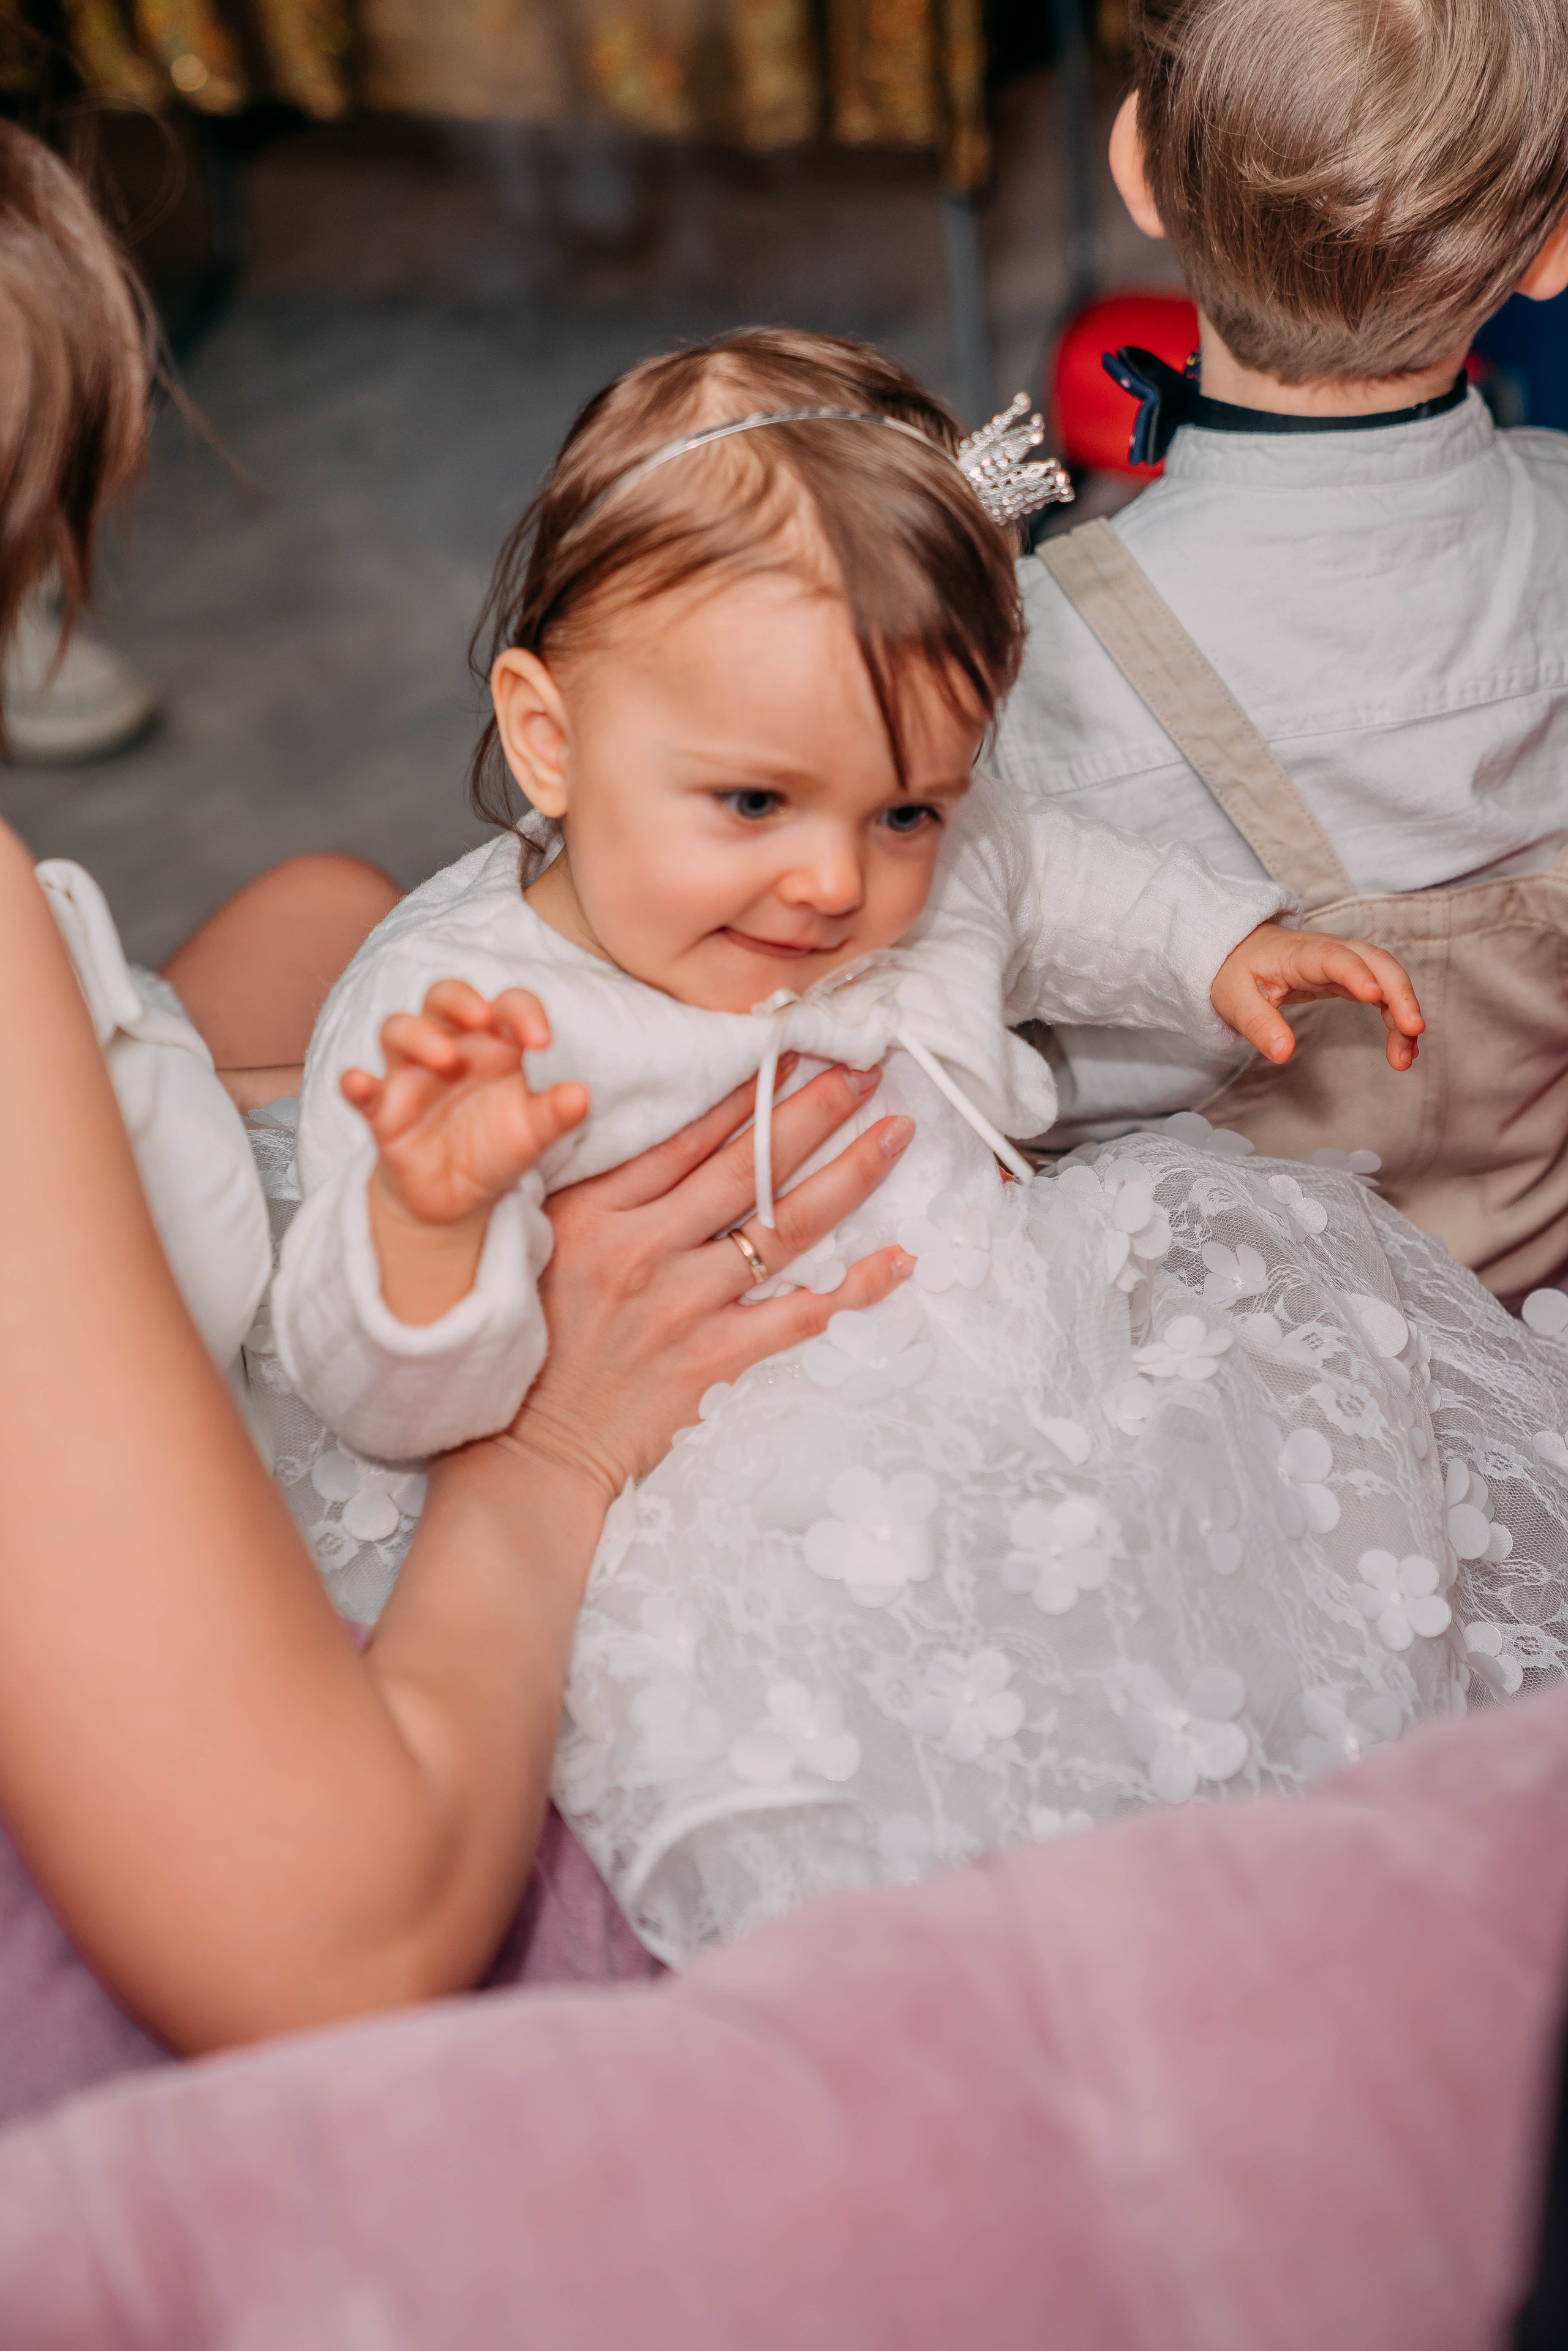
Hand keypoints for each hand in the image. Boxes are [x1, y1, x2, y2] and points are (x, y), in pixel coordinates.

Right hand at [343, 979, 587, 1323]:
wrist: (458, 1200)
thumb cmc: (497, 1149)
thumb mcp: (534, 1135)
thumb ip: (556, 1114)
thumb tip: (580, 1095)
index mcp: (494, 1046)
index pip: (506, 1005)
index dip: (523, 1010)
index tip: (543, 1042)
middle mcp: (451, 1049)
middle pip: (443, 997)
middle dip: (459, 999)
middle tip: (483, 1019)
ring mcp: (412, 1076)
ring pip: (398, 1029)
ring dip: (418, 1036)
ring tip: (446, 1059)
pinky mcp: (383, 1112)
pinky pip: (363, 1090)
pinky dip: (356, 1083)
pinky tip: (359, 1084)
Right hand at [498, 1059, 915, 1497]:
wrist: (528, 1453)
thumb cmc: (534, 1348)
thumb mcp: (539, 1246)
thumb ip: (592, 1191)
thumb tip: (659, 1130)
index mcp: (592, 1212)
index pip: (687, 1135)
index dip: (747, 1088)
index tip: (793, 1048)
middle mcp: (641, 1250)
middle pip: (747, 1166)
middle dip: (813, 1109)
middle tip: (864, 1068)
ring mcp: (682, 1306)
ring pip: (784, 1227)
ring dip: (848, 1174)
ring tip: (895, 1131)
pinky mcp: (713, 1361)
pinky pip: (800, 1316)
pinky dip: (855, 1287)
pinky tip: (899, 1258)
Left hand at [1211, 923, 1424, 1072]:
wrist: (1239, 951)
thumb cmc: (1237, 973)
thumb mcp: (1235, 1000)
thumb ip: (1258, 1025)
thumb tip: (1282, 1054)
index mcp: (1300, 953)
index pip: (1334, 957)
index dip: (1356, 973)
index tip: (1373, 997)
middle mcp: (1331, 952)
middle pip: (1377, 962)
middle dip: (1399, 993)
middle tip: (1413, 1031)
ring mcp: (1346, 963)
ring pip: (1387, 978)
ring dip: (1404, 1013)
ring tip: (1406, 1057)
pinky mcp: (1352, 977)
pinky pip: (1383, 994)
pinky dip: (1396, 1020)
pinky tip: (1402, 1049)